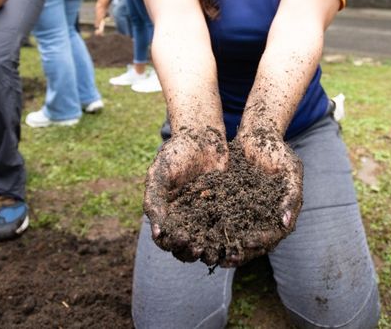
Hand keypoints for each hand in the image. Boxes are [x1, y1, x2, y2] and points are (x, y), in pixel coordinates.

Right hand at [143, 126, 227, 261]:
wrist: (204, 137)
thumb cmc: (177, 153)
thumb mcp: (161, 173)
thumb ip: (155, 201)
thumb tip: (156, 234)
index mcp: (166, 214)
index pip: (166, 239)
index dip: (172, 243)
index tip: (181, 239)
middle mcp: (185, 220)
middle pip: (186, 246)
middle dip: (191, 251)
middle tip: (200, 248)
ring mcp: (205, 216)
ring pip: (207, 242)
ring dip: (211, 250)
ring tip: (218, 252)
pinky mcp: (225, 210)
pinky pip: (227, 228)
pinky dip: (229, 237)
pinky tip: (236, 241)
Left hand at [221, 129, 303, 266]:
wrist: (257, 135)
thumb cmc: (278, 151)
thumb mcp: (291, 170)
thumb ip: (291, 196)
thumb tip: (285, 224)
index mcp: (280, 214)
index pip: (271, 236)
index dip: (259, 241)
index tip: (246, 242)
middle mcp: (263, 218)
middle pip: (251, 243)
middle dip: (238, 252)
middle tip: (224, 258)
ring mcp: (246, 212)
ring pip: (234, 236)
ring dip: (223, 247)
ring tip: (210, 255)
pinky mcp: (230, 203)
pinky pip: (220, 219)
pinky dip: (211, 229)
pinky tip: (198, 234)